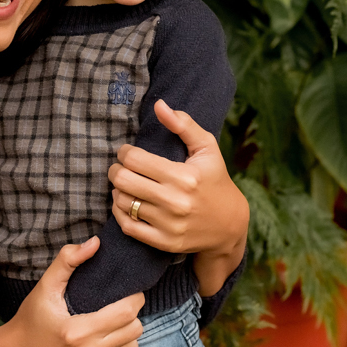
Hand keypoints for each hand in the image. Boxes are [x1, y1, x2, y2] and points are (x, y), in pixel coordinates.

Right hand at [0, 237, 143, 346]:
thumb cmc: (29, 320)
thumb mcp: (45, 287)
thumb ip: (68, 260)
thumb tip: (95, 242)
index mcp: (76, 331)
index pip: (126, 313)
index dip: (134, 299)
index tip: (129, 292)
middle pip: (134, 331)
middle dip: (131, 315)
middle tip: (119, 306)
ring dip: (126, 334)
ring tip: (111, 323)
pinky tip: (102, 342)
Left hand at [109, 100, 247, 295]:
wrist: (230, 224)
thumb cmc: (215, 180)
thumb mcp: (207, 149)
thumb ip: (184, 125)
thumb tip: (159, 105)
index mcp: (184, 176)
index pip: (135, 159)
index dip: (124, 152)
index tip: (127, 152)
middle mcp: (175, 202)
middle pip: (124, 180)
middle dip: (116, 170)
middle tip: (120, 167)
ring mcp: (169, 224)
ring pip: (123, 203)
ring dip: (117, 190)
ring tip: (125, 184)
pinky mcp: (164, 242)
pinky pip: (128, 226)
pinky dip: (119, 213)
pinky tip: (124, 203)